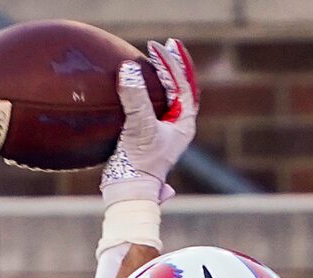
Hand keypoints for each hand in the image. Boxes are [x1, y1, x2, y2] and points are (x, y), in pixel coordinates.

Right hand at [102, 38, 198, 203]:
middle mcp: (176, 126)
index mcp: (184, 123)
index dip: (174, 63)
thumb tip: (128, 69)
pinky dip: (143, 94)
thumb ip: (136, 98)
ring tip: (148, 62)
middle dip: (168, 67)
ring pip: (163, 98)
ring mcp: (162, 132)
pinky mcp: (146, 138)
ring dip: (156, 79)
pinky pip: (149, 108)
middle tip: (158, 48)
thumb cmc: (139, 165)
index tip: (162, 47)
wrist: (128, 195)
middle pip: (176, 88)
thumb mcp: (140, 128)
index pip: (183, 83)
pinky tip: (134, 87)